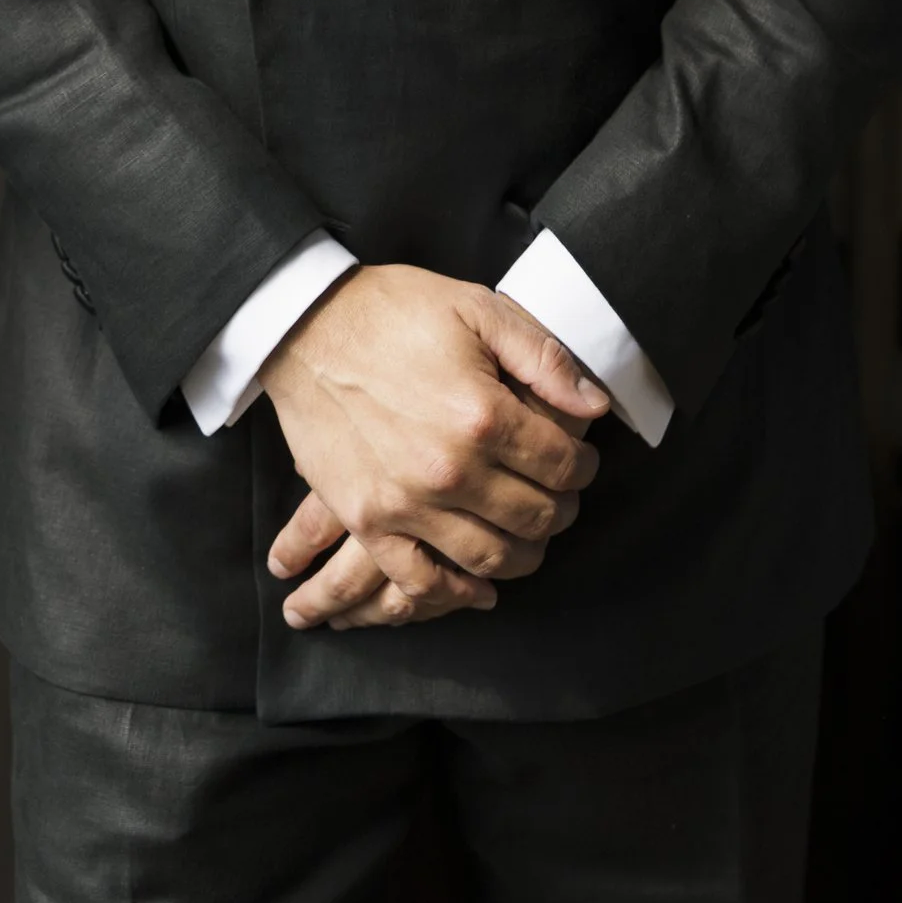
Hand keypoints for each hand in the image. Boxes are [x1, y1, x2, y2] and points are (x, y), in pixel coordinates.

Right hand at [259, 265, 608, 630]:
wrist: (306, 325)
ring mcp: (406, 502)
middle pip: (534, 517)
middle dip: (561, 510)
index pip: (562, 465)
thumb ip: (543, 356)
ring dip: (524, 555)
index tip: (581, 460)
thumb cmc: (394, 311)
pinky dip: (456, 593)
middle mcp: (450, 469)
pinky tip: (478, 588)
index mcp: (483, 415)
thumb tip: (594, 404)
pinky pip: (420, 581)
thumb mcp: (478, 309)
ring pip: (489, 557)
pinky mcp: (367, 519)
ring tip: (529, 536)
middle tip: (561, 498)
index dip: (583, 465)